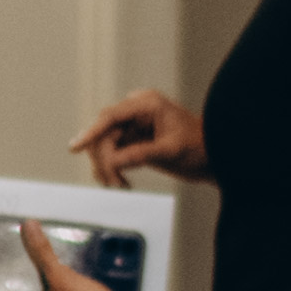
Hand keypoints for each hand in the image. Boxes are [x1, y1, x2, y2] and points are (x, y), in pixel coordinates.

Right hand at [68, 90, 205, 187]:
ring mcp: (135, 127)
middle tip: (112, 182)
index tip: (76, 146)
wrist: (214, 158)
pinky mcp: (135, 142)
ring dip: (107, 168)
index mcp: (147, 104)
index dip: (91, 132)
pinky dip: (113, 170)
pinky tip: (120, 183)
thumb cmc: (202, 146)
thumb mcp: (171, 150)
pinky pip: (114, 154)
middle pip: (105, 134)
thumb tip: (114, 161)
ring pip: (106, 146)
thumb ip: (141, 154)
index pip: (111, 116)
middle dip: (104, 160)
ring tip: (118, 186)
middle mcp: (138, 112)